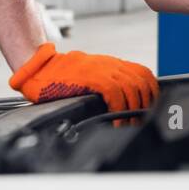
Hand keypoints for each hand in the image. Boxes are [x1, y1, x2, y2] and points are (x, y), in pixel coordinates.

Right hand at [9, 42, 158, 114]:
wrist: (36, 67)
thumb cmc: (57, 76)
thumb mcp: (86, 76)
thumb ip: (101, 83)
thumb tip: (118, 102)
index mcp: (109, 64)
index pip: (141, 73)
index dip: (151, 90)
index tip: (152, 107)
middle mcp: (108, 64)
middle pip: (142, 81)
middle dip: (148, 103)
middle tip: (144, 120)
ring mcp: (100, 69)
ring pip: (132, 88)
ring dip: (136, 109)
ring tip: (133, 125)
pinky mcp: (91, 77)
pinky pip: (116, 94)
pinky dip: (121, 111)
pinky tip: (118, 123)